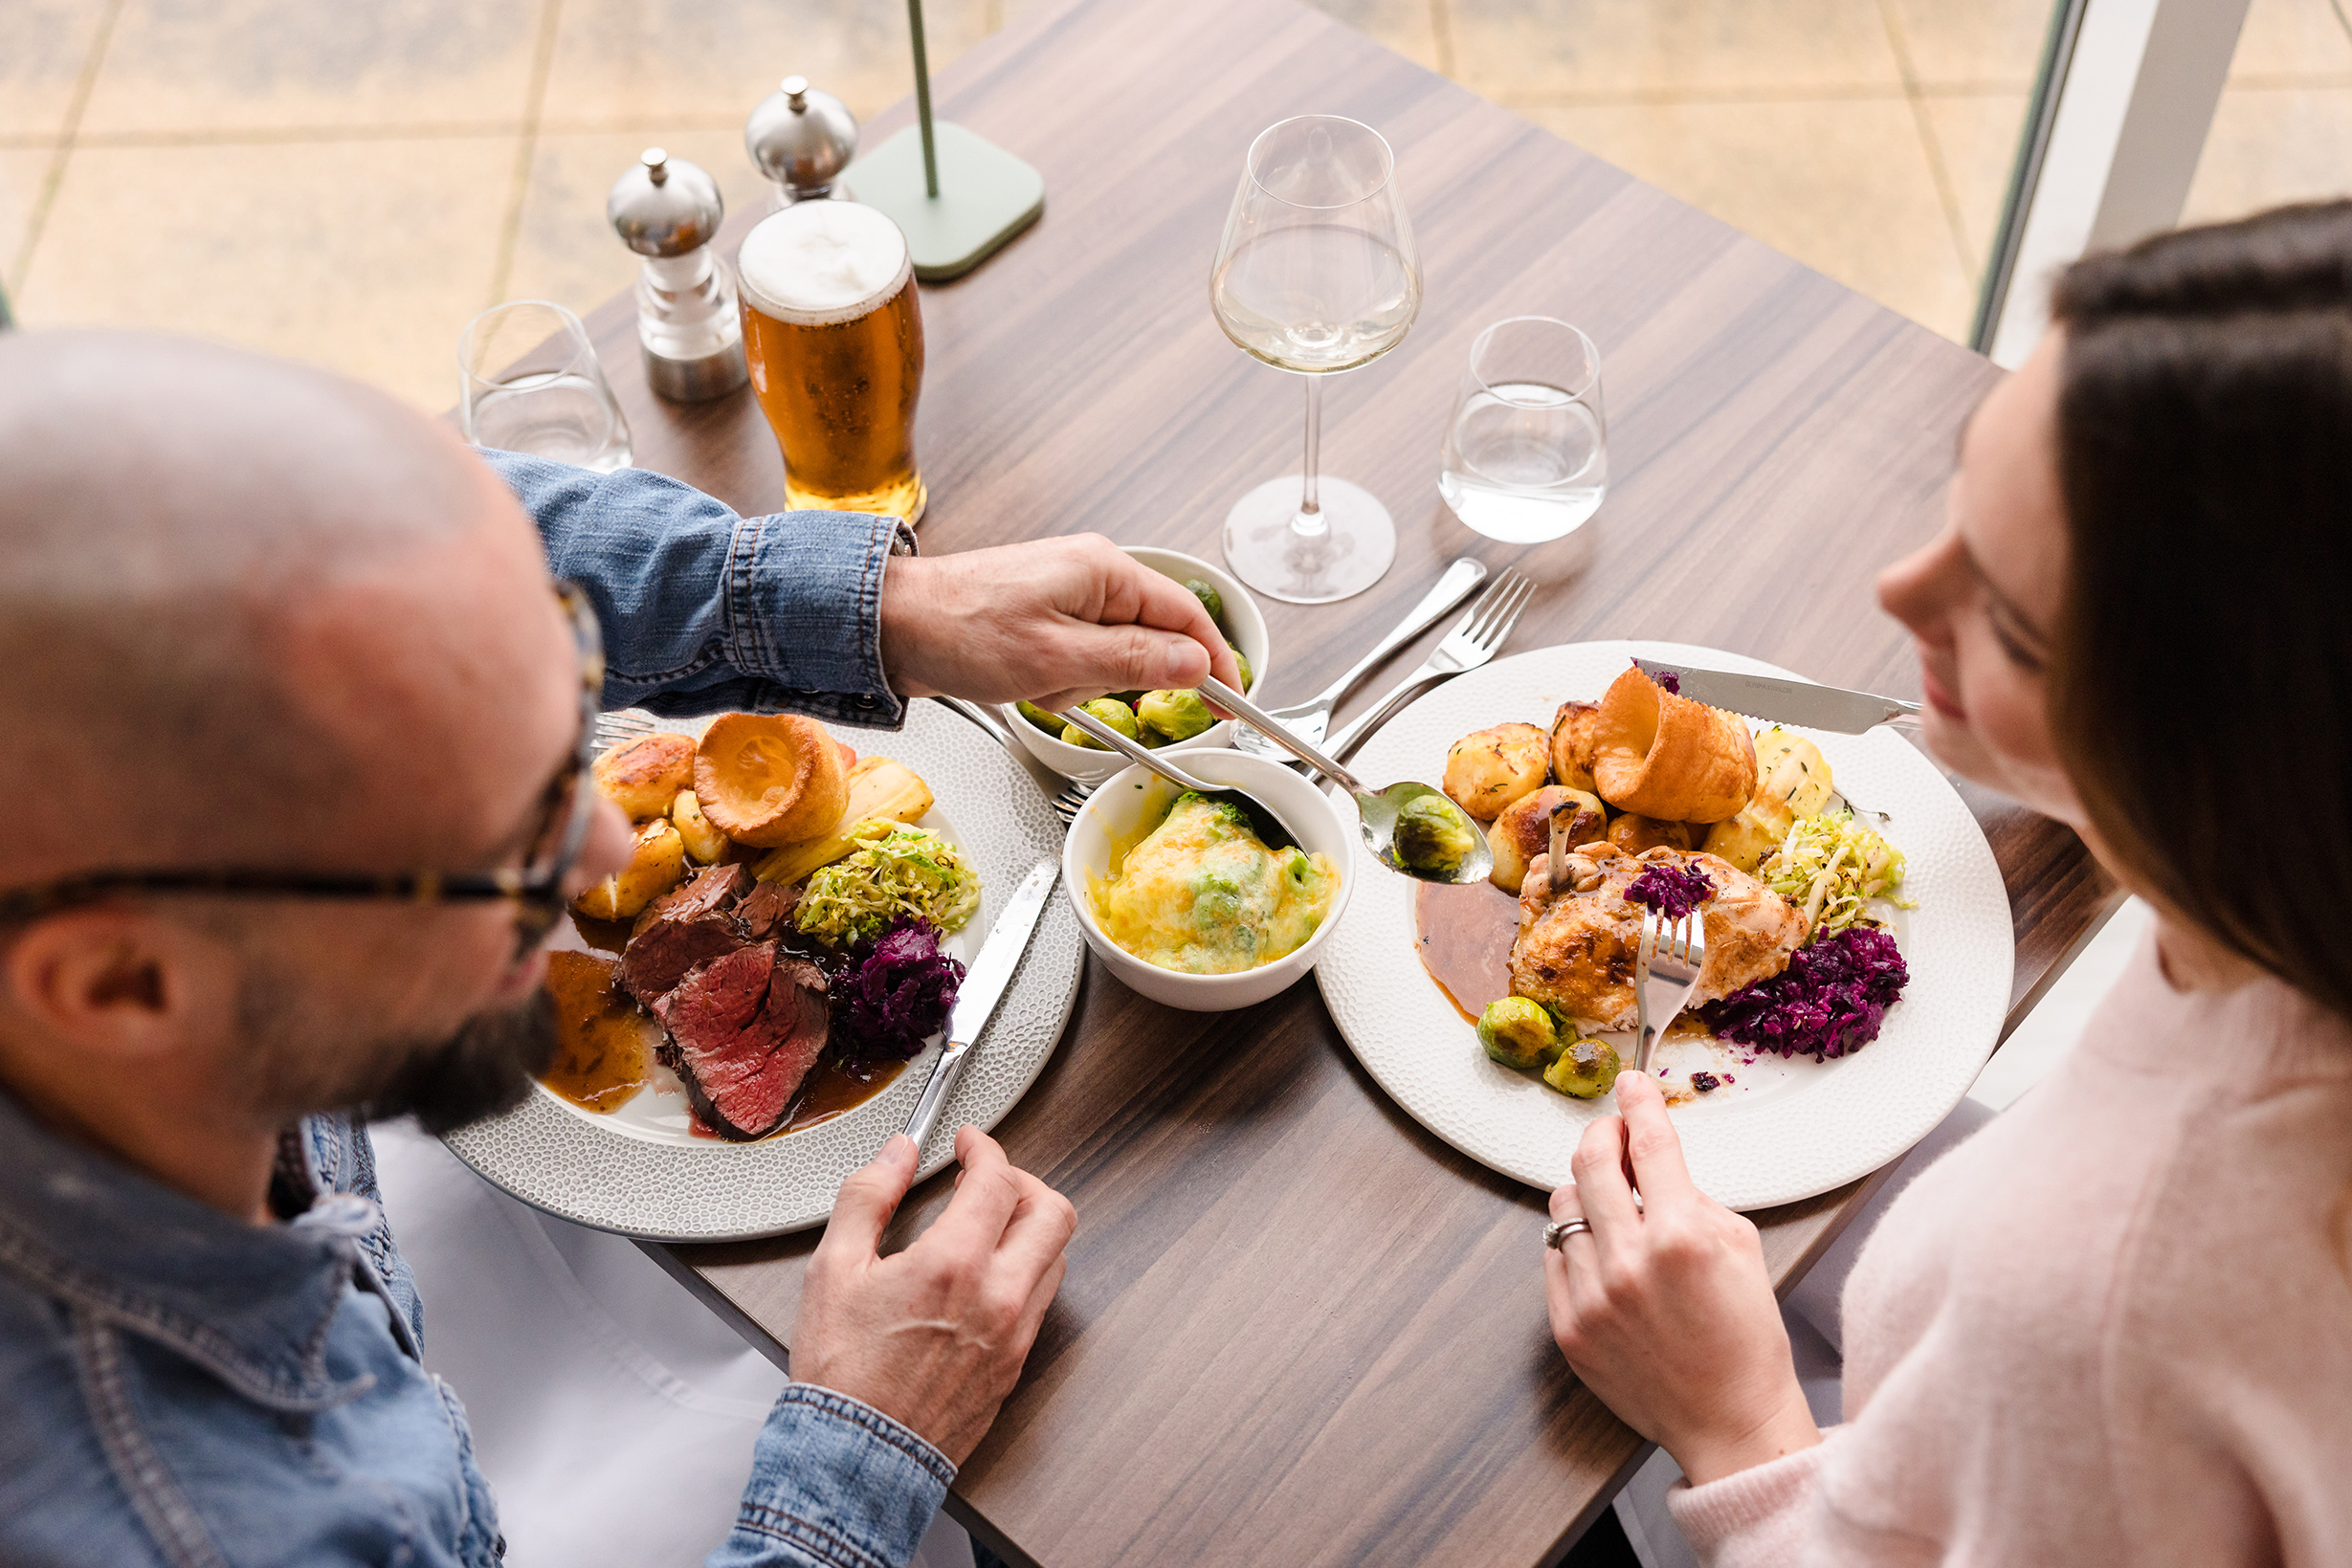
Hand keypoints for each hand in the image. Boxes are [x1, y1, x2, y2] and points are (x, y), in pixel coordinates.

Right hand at [791, 1125, 1074, 1466]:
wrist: (855, 1457)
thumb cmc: (842, 1375)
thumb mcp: (832, 1269)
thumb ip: (867, 1197)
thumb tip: (895, 1155)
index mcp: (954, 1265)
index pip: (999, 1179)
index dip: (985, 1149)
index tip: (970, 1146)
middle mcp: (998, 1298)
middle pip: (1052, 1212)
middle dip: (1024, 1181)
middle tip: (990, 1179)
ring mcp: (1014, 1335)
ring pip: (1056, 1257)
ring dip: (1031, 1227)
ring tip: (990, 1225)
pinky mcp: (1015, 1365)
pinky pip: (1042, 1301)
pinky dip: (1026, 1271)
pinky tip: (988, 1275)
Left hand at [879, 534, 1242, 709]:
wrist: (888, 626)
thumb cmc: (960, 631)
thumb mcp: (1058, 657)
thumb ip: (1135, 662)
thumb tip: (1196, 664)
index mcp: (1105, 571)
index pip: (1188, 616)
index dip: (1216, 663)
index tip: (1233, 704)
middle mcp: (1091, 574)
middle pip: (1150, 639)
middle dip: (1117, 679)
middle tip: (1069, 686)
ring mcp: (1067, 595)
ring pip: (1112, 657)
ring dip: (1080, 683)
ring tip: (1035, 682)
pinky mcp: (1044, 617)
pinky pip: (1079, 658)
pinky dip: (1059, 681)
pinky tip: (1025, 682)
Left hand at [1544, 1071, 1820, 1484]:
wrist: (1730, 1422)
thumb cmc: (1746, 1337)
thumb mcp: (1740, 1246)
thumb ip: (1689, 1193)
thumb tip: (1648, 1154)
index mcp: (1682, 1236)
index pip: (1649, 1143)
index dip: (1638, 1103)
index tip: (1631, 1082)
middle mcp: (1629, 1261)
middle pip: (1589, 1161)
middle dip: (1602, 1134)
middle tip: (1614, 1133)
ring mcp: (1592, 1296)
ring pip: (1562, 1206)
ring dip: (1586, 1191)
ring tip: (1613, 1204)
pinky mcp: (1567, 1327)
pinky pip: (1552, 1256)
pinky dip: (1576, 1243)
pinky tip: (1604, 1253)